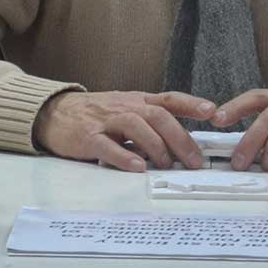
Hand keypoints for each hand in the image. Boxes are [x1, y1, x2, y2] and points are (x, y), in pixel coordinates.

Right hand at [33, 90, 214, 171]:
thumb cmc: (95, 115)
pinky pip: (108, 146)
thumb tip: (181, 143)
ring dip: (156, 147)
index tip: (212, 111)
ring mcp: (105, 121)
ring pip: (137, 127)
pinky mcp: (87, 136)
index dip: (191, 103)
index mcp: (136, 101)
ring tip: (167, 165)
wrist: (54, 113)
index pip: (169, 99)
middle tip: (194, 160)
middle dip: (180, 138)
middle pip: (158, 116)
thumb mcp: (126, 110)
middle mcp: (124, 107)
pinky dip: (124, 157)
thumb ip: (150, 122)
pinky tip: (137, 168)